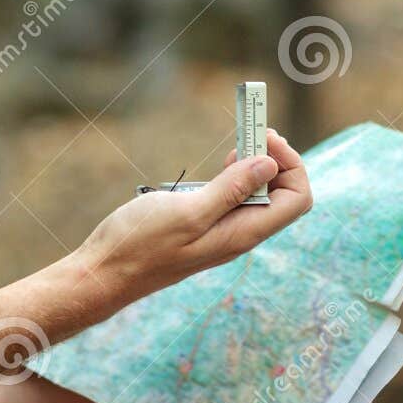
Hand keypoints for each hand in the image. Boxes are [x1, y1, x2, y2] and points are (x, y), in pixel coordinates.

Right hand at [72, 128, 312, 309]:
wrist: (106, 272)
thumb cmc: (140, 244)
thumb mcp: (188, 212)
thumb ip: (230, 189)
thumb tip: (270, 165)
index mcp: (243, 232)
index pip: (297, 198)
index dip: (291, 164)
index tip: (265, 137)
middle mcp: (240, 233)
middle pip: (283, 194)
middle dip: (276, 158)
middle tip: (252, 129)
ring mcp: (223, 230)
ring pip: (259, 194)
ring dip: (256, 163)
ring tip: (240, 138)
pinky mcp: (204, 225)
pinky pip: (235, 199)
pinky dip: (236, 175)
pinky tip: (223, 161)